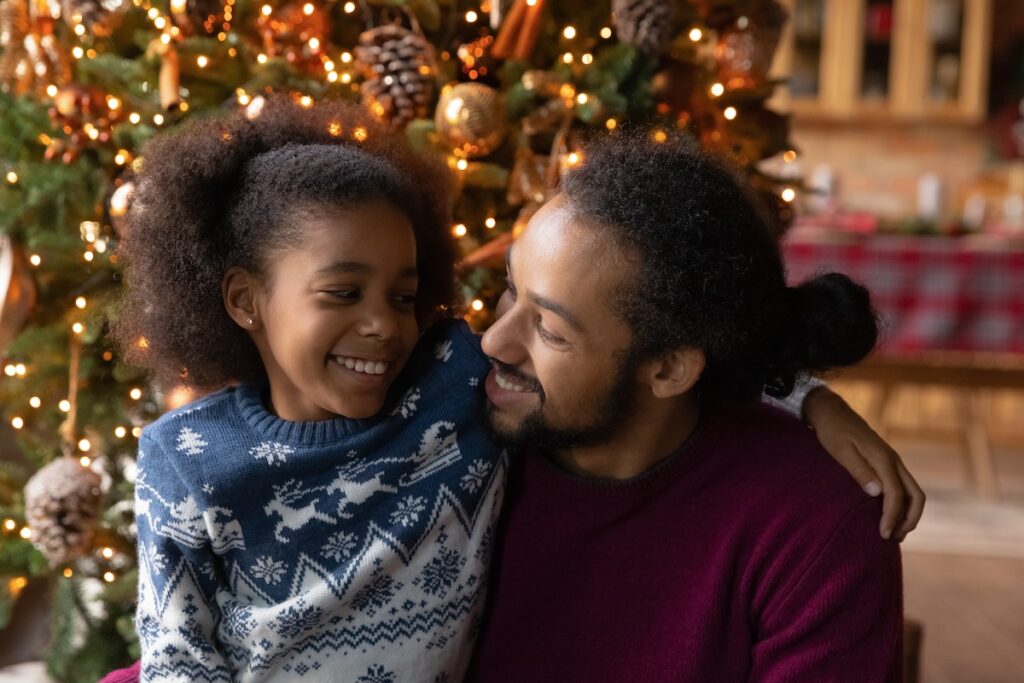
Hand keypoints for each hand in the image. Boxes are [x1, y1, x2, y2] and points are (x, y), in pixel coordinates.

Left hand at [803, 386, 924, 541]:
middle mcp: (893, 460)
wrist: (831, 412)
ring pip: (913, 492)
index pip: (896, 493)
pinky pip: (903, 487)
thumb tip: (877, 493)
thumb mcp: (840, 451)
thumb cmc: (832, 431)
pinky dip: (902, 504)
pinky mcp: (887, 463)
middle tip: (894, 538)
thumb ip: (859, 471)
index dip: (892, 516)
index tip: (883, 534)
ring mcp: (893, 461)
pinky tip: (889, 515)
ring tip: (894, 533)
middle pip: (916, 495)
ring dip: (908, 514)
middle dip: (909, 519)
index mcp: (883, 458)